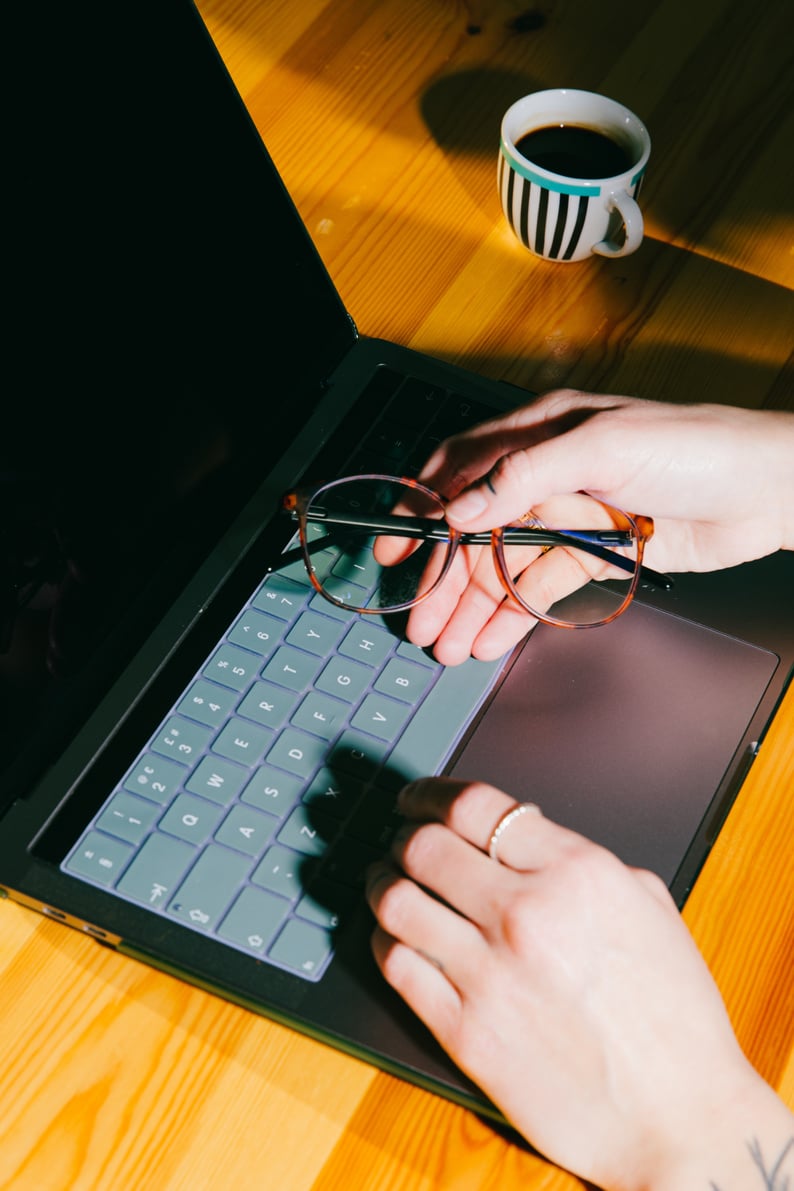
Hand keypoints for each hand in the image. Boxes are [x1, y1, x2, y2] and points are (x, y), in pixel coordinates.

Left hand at [366, 777, 793, 1190]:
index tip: (418, 798)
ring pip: (397, 902)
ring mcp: (489, 973)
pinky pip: (396, 966)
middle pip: (425, 846)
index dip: (432, 794)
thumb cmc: (673, 1019)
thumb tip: (530, 838)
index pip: (475, 806)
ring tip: (385, 882)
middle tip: (401, 840)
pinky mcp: (464, 1031)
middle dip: (404, 836)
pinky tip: (391, 938)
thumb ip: (584, 863)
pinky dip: (382, 942)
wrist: (678, 1117)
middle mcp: (526, 914)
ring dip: (382, 883)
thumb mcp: (649, 908)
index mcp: (577, 873)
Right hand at [405, 392, 793, 663]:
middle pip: (475, 531)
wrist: (768, 490)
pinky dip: (513, 617)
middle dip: (443, 578)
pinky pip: (541, 590)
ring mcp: (570, 518)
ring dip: (472, 607)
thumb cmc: (697, 446)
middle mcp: (548, 475)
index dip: (421, 510)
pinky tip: (488, 641)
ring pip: (503, 567)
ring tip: (445, 645)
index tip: (391, 547)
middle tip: (420, 621)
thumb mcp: (604, 445)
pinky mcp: (595, 554)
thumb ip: (525, 475)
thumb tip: (461, 507)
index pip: (461, 471)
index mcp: (540, 433)